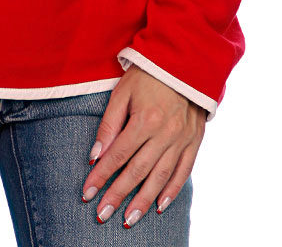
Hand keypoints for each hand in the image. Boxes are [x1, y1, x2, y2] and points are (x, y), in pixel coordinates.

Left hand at [81, 63, 206, 226]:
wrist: (184, 62)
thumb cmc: (147, 75)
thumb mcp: (122, 93)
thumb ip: (108, 125)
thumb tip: (94, 156)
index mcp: (145, 119)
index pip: (117, 155)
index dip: (101, 176)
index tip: (87, 193)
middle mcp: (165, 133)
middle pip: (137, 171)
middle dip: (117, 195)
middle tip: (102, 215)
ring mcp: (182, 139)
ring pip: (160, 178)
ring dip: (143, 201)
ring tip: (128, 219)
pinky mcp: (194, 142)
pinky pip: (184, 172)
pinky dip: (172, 191)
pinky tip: (159, 206)